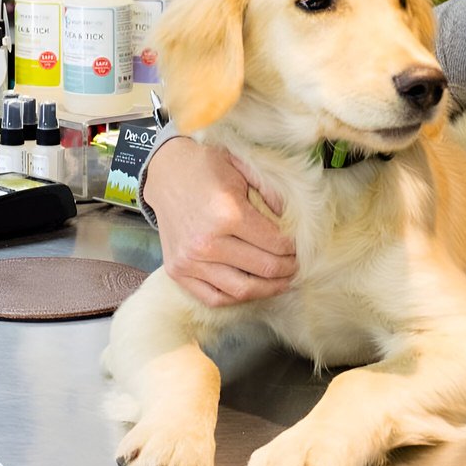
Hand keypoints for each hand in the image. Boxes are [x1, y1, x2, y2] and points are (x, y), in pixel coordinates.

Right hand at [143, 137, 296, 307]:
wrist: (166, 173)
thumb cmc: (207, 168)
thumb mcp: (244, 168)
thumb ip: (272, 194)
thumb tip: (293, 223)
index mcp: (227, 214)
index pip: (275, 244)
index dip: (294, 249)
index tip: (300, 247)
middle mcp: (207, 242)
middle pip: (263, 268)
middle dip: (288, 269)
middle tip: (297, 265)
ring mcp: (190, 261)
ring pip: (242, 290)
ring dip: (269, 289)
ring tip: (281, 281)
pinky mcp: (177, 272)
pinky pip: (214, 298)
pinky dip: (237, 298)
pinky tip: (252, 288)